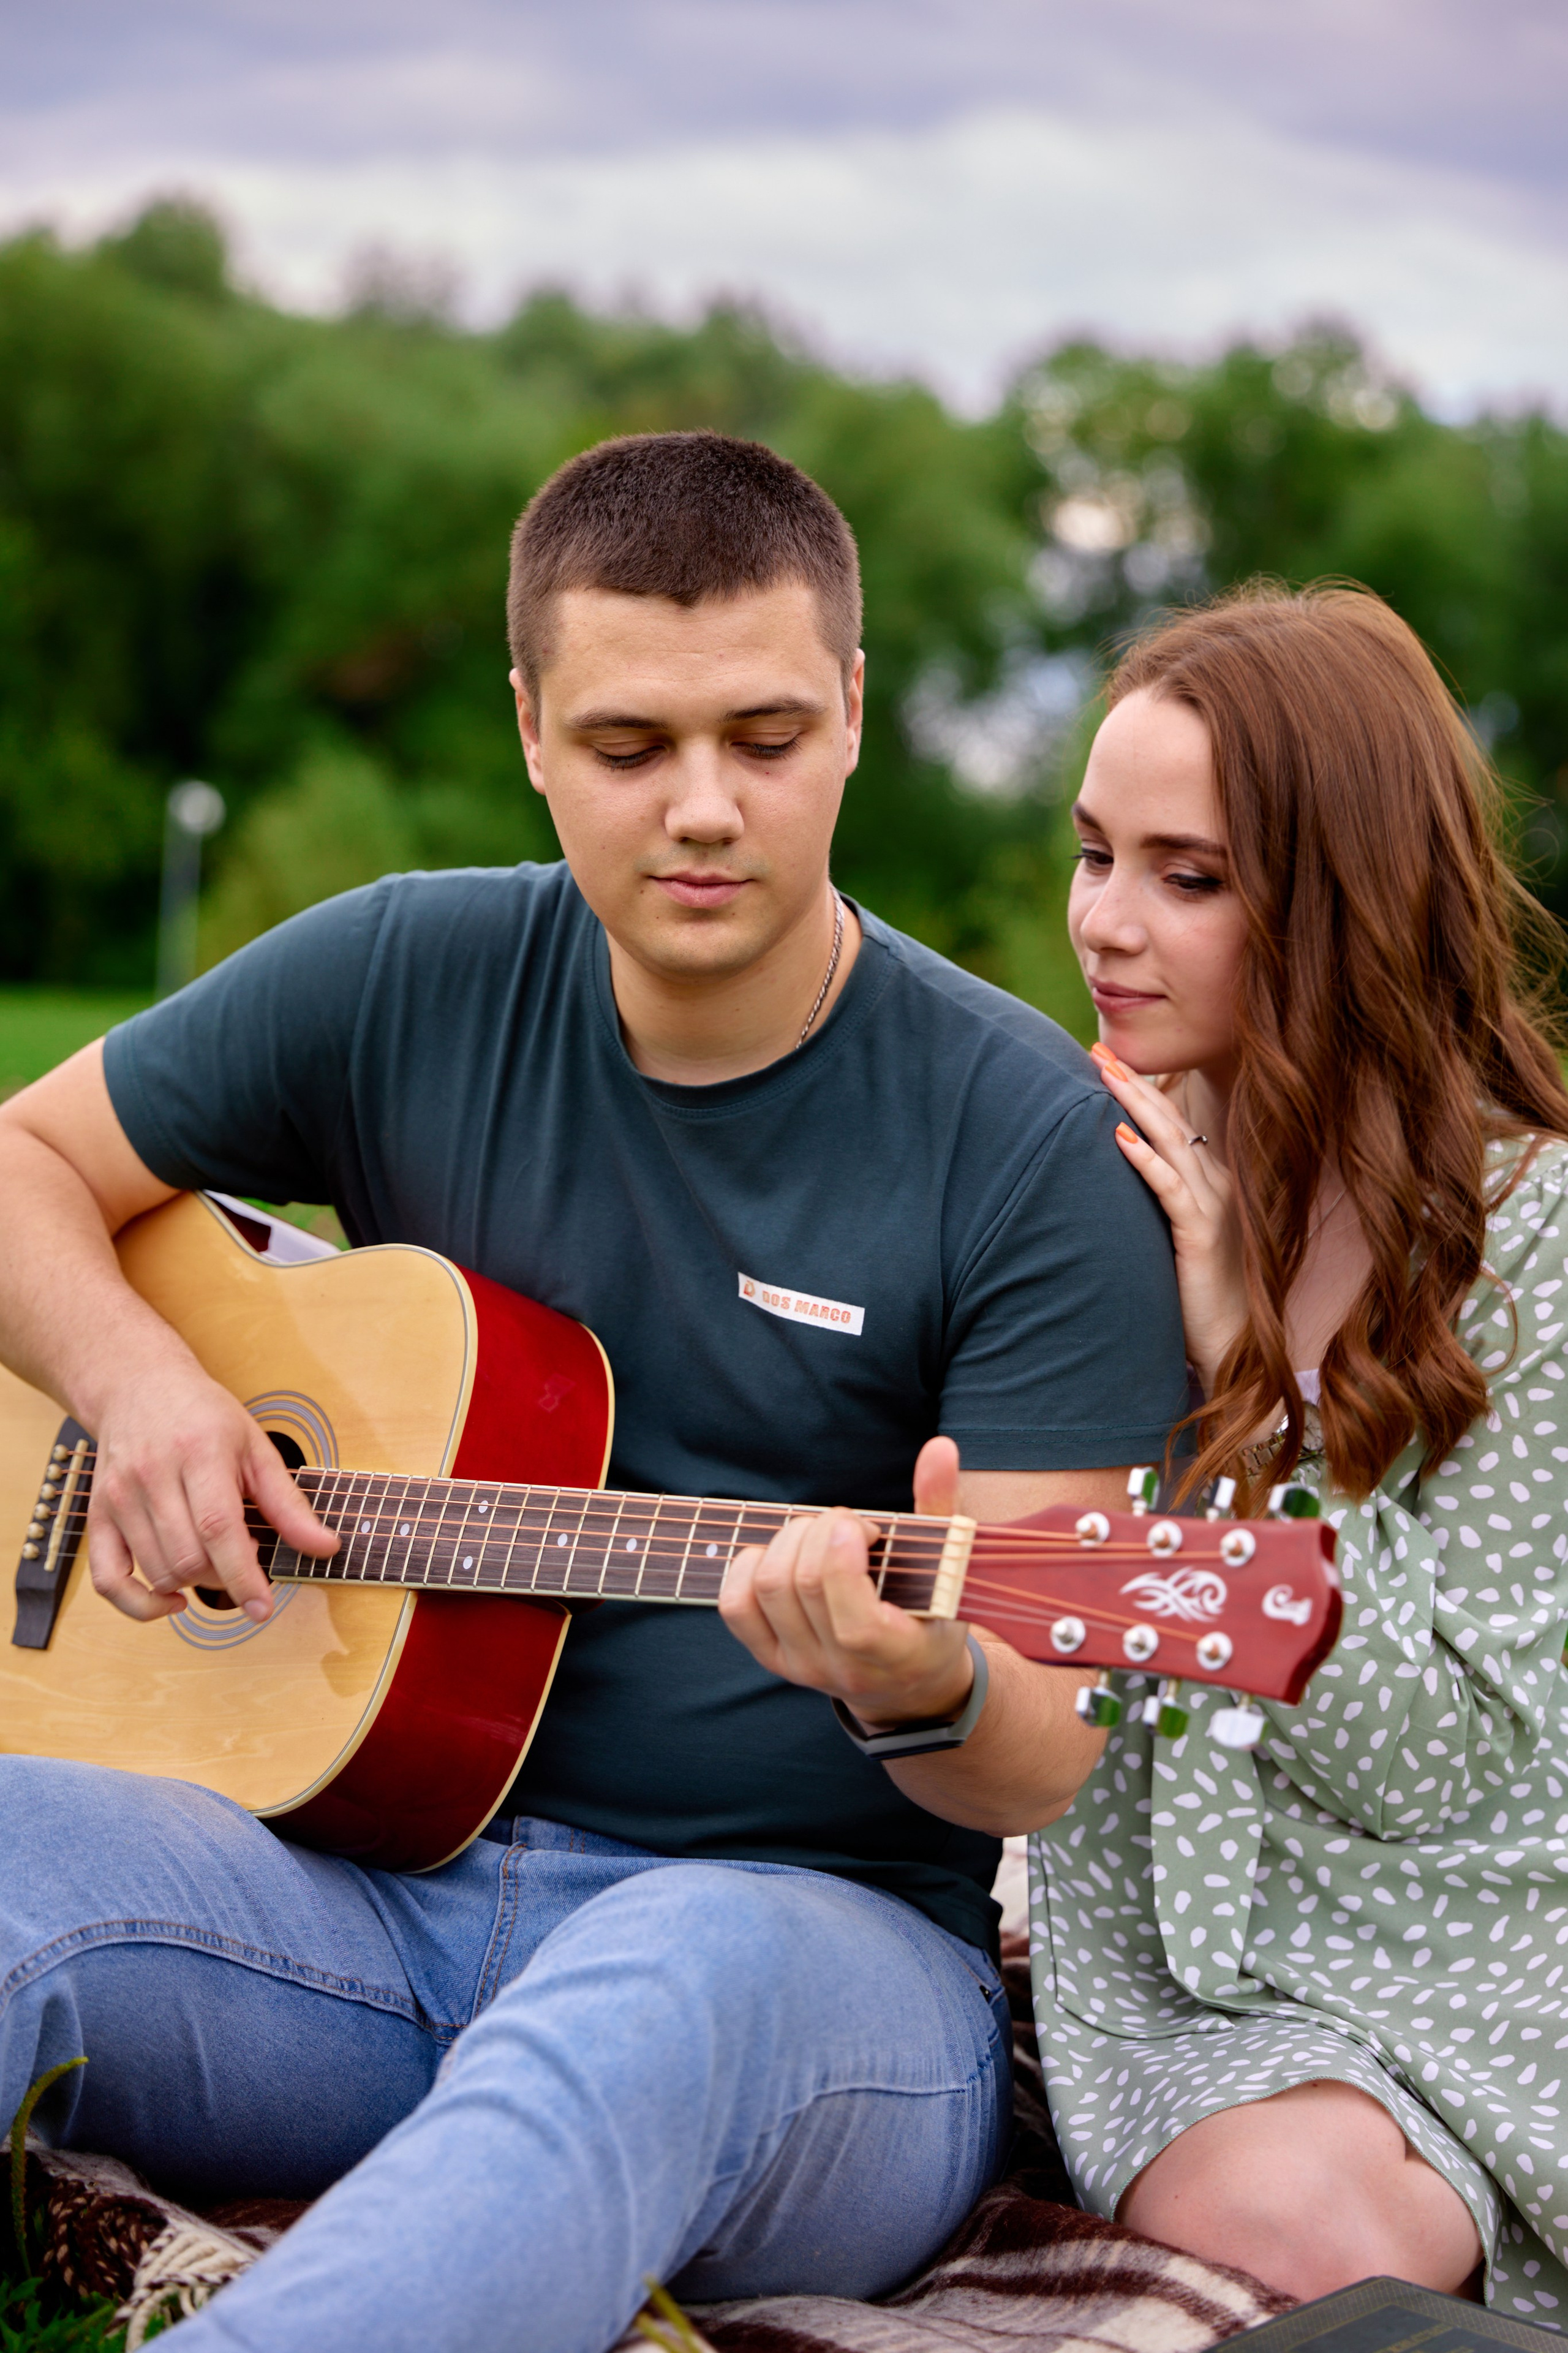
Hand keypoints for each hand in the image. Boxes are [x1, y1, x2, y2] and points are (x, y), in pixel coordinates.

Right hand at [86, 1352, 337, 1622]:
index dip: (242, 1575)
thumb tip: (326, 1548)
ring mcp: (119, 1497)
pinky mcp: (98, 1514)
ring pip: (157, 1571)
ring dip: (193, 1584)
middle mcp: (152, 1475)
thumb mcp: (256, 1448)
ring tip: (214, 1559)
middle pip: (187, 1557)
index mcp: (199, 1452)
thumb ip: (288, 1504)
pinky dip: (139, 1604)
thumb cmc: (204, 1417)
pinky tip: (171, 1598)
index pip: (217, 1528)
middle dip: (224, 1576)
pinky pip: (108, 1580)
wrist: (140, 1386)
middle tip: (243, 1558)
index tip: (262, 1607)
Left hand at [719, 1436, 972, 1727]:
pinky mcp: (772, 1658)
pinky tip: (781, 1553)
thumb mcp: (950, 1568)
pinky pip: (735, 1606)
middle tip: (848, 1524)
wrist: (908, 1683)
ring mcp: (801, 1667)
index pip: (856, 1624)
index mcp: (896, 1655)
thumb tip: (939, 1447)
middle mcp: (842, 1669)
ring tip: (820, 1534)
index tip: (861, 1526)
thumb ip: (942, 1507)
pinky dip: (748, 1565)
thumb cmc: (934, 1614)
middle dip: (820, 1531)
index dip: (844, 1563)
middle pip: (801, 1586)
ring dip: (789, 1540)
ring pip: (768, 1588)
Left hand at [1091, 1044, 1245, 1394]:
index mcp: (1209, 1183)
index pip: (1172, 1123)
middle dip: (1134, 1081)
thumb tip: (1112, 1180)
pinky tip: (1119, 1134)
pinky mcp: (1201, 1236)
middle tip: (1098, 1048)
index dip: (1141, 1090)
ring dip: (1136, 1103)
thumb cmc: (1197, 1296)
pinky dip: (1144, 1158)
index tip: (1107, 1061)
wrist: (1232, 1346)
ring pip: (1171, 1141)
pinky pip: (1170, 1188)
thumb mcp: (1173, 1239)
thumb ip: (1154, 1206)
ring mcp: (1212, 1208)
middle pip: (1171, 1120)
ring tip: (1104, 1072)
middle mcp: (1216, 1186)